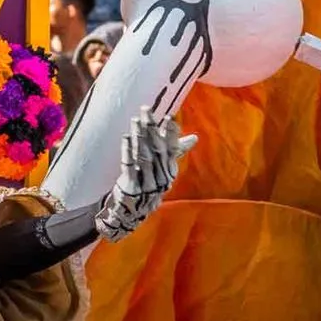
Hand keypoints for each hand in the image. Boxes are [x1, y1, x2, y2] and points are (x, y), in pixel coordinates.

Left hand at [93, 108, 195, 241]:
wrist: (132, 210)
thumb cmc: (149, 184)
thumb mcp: (164, 171)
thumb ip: (175, 152)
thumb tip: (194, 137)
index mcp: (170, 172)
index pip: (172, 150)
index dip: (171, 134)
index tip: (170, 117)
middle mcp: (161, 178)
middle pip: (157, 150)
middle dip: (151, 128)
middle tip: (146, 110)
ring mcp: (146, 184)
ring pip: (143, 156)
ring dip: (139, 136)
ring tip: (135, 120)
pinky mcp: (131, 187)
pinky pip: (129, 166)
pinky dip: (127, 150)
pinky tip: (126, 137)